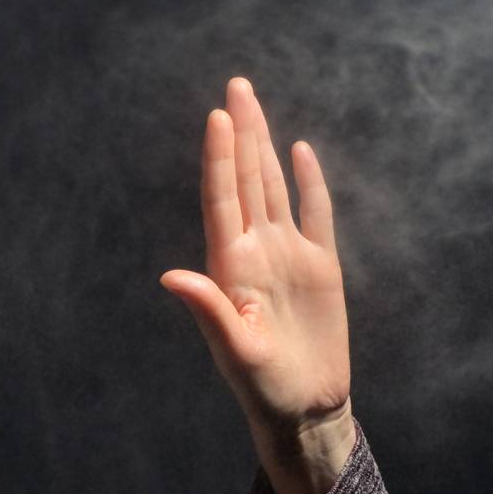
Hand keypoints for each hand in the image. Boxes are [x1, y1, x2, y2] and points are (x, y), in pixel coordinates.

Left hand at [160, 76, 356, 493]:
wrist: (305, 409)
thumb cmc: (265, 389)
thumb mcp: (236, 352)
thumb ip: (209, 311)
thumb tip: (172, 276)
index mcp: (231, 269)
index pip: (224, 202)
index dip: (220, 160)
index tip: (216, 118)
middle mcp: (256, 254)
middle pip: (248, 181)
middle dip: (241, 133)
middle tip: (235, 85)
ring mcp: (288, 257)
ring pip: (275, 188)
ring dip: (265, 145)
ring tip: (253, 103)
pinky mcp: (320, 268)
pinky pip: (316, 215)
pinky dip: (310, 183)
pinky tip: (300, 152)